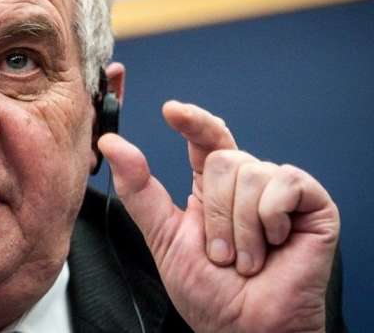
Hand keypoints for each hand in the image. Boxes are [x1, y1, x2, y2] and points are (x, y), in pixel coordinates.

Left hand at [99, 100, 339, 332]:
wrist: (244, 329)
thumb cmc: (208, 291)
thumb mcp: (162, 235)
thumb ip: (138, 189)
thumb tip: (110, 144)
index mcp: (214, 187)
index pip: (206, 138)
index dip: (192, 120)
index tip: (170, 110)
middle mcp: (247, 183)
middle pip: (224, 159)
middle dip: (215, 214)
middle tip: (222, 254)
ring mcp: (280, 191)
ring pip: (250, 172)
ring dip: (241, 227)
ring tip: (247, 259)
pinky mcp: (312, 202)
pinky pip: (283, 184)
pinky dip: (270, 220)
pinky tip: (277, 244)